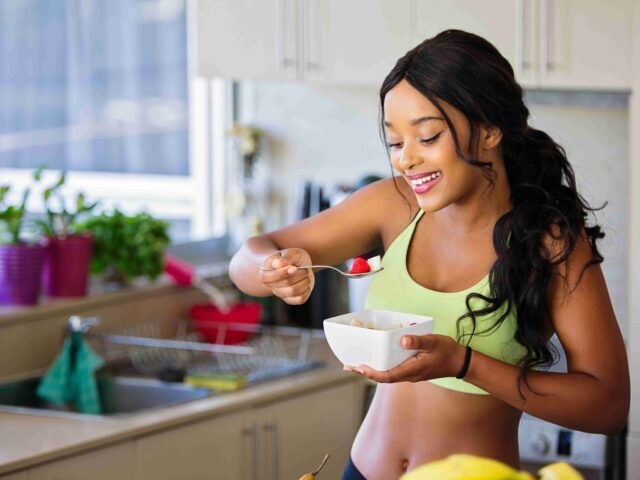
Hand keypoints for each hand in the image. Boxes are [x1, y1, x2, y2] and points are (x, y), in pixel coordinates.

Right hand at [260, 248, 314, 304]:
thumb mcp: (290, 252)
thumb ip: (285, 257)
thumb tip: (279, 264)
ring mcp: (281, 294)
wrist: (296, 264)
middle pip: (286, 283)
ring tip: (305, 275)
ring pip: (293, 292)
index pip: (271, 277)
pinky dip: (306, 290)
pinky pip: (300, 299)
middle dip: (299, 274)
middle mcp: (272, 286)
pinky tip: (305, 282)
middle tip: (304, 268)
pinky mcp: (291, 299)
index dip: (284, 272)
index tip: (294, 267)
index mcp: (266, 274)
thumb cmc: (290, 258)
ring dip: (304, 281)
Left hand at [344, 334, 466, 382]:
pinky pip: (392, 371)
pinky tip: (376, 360)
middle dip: (365, 372)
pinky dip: (381, 367)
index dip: (372, 373)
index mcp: (412, 370)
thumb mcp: (434, 342)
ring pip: (387, 375)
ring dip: (371, 371)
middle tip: (349, 366)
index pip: (387, 376)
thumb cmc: (446, 351)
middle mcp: (408, 375)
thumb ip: (419, 341)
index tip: (360, 368)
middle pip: (383, 377)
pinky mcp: (411, 370)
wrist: (459, 362)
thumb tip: (403, 340)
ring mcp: (410, 374)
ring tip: (356, 364)